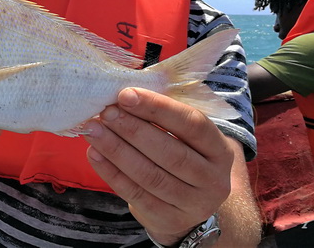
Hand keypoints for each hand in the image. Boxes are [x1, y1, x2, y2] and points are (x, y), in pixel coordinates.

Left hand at [83, 88, 233, 245]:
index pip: (192, 124)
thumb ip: (163, 113)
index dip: (158, 108)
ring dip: (117, 150)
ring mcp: (192, 204)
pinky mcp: (168, 219)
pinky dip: (111, 173)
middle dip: (133, 129)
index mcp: (219, 149)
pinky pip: (135, 194)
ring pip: (150, 175)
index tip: (125, 94)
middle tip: (106, 112)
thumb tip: (124, 94)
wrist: (188, 204)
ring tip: (94, 130)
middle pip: (170, 152)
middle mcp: (212, 179)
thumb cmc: (182, 154)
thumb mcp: (184, 135)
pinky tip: (95, 154)